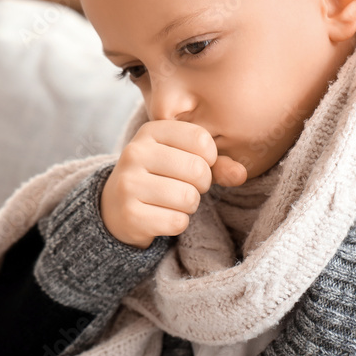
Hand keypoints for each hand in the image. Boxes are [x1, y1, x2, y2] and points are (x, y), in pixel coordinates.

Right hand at [100, 120, 247, 248]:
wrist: (115, 208)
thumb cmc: (159, 178)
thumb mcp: (182, 160)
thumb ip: (215, 164)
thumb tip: (240, 174)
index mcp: (151, 131)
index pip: (202, 140)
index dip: (210, 159)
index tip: (196, 165)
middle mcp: (135, 153)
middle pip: (197, 170)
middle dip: (201, 185)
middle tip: (185, 188)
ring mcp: (128, 184)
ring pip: (188, 198)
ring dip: (189, 206)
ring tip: (172, 202)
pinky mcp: (129, 214)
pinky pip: (177, 222)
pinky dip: (177, 223)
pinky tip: (161, 217)